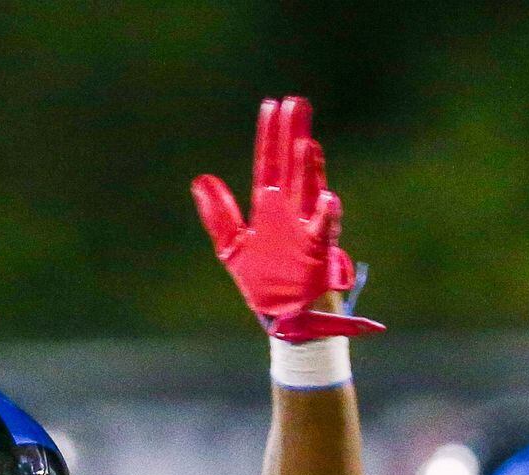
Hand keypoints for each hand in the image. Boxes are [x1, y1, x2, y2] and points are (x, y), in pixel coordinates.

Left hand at [192, 96, 382, 340]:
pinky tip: (328, 197)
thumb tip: (200, 180)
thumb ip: (218, 215)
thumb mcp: (232, 248)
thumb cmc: (264, 283)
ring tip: (306, 141)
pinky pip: (324, 231)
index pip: (268, 163)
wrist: (284, 317)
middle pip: (291, 166)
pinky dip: (327, 215)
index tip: (271, 105)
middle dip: (292, 136)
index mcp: (269, 208)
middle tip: (296, 103)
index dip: (268, 136)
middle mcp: (290, 211)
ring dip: (309, 167)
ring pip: (309, 190)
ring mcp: (306, 229)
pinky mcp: (318, 252)